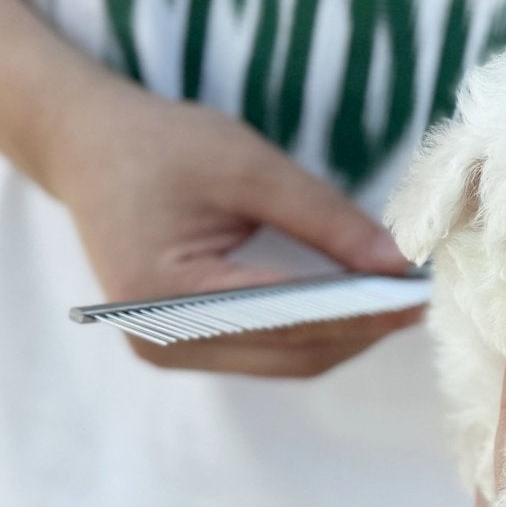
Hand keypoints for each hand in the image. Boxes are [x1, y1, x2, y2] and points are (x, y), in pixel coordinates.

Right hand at [46, 70, 421, 376]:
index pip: (285, 320)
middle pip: (289, 355)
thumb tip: (396, 265)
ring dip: (342, 336)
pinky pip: (264, 350)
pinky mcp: (182, 344)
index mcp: (165, 296)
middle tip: (418, 298)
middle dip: (359, 330)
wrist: (87, 145)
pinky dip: (312, 330)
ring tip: (395, 299)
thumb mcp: (248, 167)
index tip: (417, 294)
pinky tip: (353, 302)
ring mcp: (168, 350)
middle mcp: (162, 340)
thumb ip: (324, 219)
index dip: (359, 313)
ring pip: (283, 361)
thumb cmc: (161, 145)